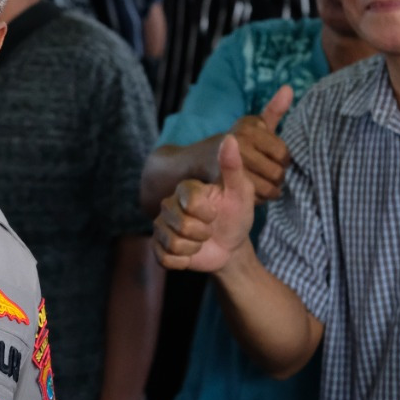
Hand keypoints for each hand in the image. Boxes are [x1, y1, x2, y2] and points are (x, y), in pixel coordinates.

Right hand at [153, 135, 255, 272]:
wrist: (230, 245)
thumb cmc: (236, 215)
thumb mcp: (241, 192)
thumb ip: (234, 167)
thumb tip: (230, 138)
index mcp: (186, 189)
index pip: (189, 201)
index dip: (206, 213)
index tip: (216, 212)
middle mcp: (169, 205)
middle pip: (180, 224)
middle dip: (202, 233)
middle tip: (209, 229)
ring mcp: (162, 226)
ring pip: (173, 242)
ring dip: (194, 248)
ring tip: (201, 241)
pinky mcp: (159, 247)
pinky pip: (165, 258)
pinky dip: (183, 261)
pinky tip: (190, 254)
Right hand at [228, 85, 293, 201]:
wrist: (195, 162)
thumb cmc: (233, 144)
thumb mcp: (252, 126)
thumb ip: (273, 110)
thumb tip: (289, 88)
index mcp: (249, 129)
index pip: (283, 153)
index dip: (283, 161)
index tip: (275, 161)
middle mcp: (240, 143)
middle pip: (277, 172)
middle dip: (277, 178)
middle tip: (270, 178)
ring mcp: (231, 165)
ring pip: (268, 188)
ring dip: (269, 191)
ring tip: (262, 186)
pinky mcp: (225, 184)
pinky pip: (254, 198)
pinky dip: (256, 200)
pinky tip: (251, 193)